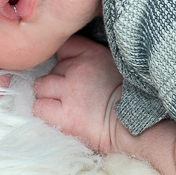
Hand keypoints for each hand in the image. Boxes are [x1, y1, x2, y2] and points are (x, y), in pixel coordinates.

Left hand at [32, 35, 123, 152]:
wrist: (136, 127)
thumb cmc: (127, 100)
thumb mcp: (117, 67)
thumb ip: (94, 60)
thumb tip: (74, 59)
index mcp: (92, 55)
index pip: (64, 47)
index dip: (65, 61)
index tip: (72, 72)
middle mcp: (78, 70)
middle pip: (51, 69)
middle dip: (58, 82)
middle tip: (73, 96)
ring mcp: (70, 93)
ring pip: (41, 87)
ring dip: (48, 96)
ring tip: (62, 106)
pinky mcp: (66, 116)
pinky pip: (39, 107)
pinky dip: (45, 112)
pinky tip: (58, 116)